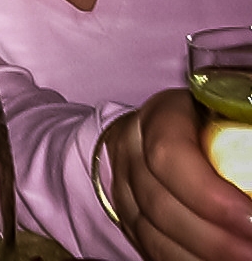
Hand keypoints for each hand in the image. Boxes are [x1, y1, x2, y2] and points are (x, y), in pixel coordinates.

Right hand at [106, 87, 251, 260]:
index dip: (209, 194)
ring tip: (241, 260)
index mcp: (160, 116)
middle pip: (159, 202)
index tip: (251, 220)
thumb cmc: (213, 124)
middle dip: (213, 238)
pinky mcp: (128, 217)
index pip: (169, 154)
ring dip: (200, 255)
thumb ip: (243, 140)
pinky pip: (151, 248)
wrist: (173, 134)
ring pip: (151, 232)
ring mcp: (124, 186)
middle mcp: (132, 150)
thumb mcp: (230, 119)